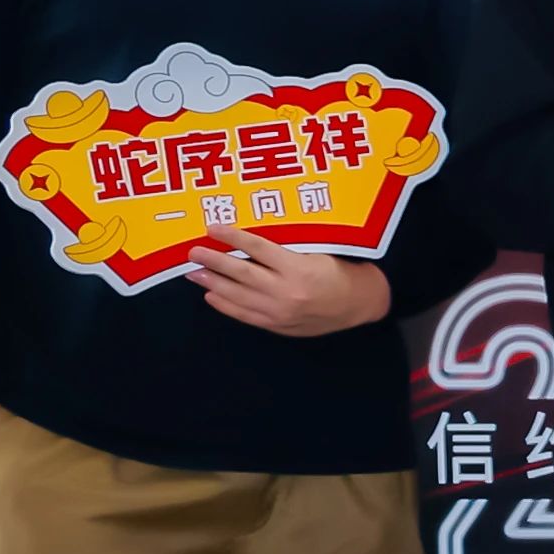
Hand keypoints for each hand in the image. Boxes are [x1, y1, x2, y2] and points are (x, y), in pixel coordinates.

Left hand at [186, 225, 395, 335]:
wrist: (361, 304)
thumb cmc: (342, 270)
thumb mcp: (319, 251)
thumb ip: (287, 249)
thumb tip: (250, 240)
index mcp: (298, 267)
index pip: (257, 247)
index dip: (232, 237)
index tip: (212, 228)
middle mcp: (286, 291)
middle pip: (241, 272)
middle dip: (213, 261)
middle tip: (192, 252)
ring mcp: (280, 311)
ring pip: (238, 295)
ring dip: (212, 283)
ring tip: (194, 273)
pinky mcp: (278, 325)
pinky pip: (245, 315)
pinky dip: (225, 305)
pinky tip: (212, 295)